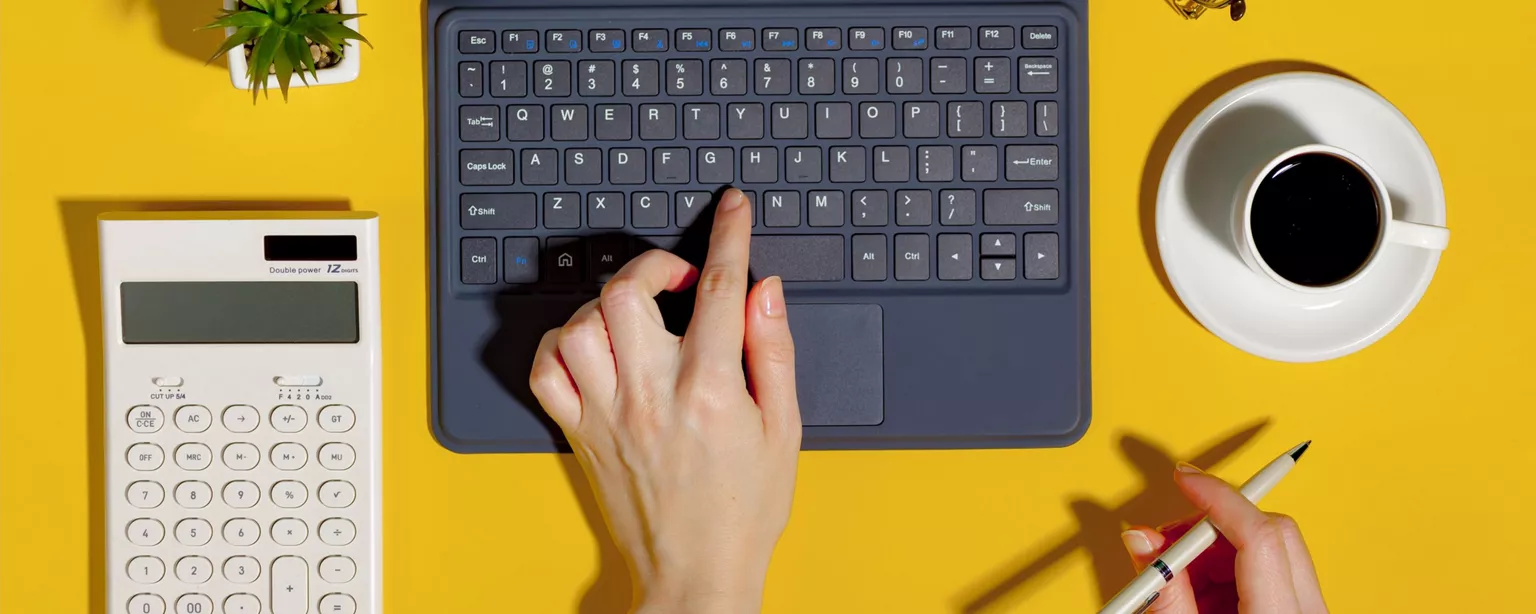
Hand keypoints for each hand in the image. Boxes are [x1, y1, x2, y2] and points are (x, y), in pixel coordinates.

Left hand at [529, 188, 801, 613]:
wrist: (697, 574)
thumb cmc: (744, 510)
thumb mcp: (784, 428)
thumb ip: (773, 350)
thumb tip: (764, 290)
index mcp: (709, 390)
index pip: (718, 288)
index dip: (729, 235)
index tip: (733, 209)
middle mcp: (650, 395)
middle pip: (628, 292)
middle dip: (656, 265)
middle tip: (681, 278)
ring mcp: (608, 414)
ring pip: (580, 324)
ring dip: (607, 304)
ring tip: (638, 314)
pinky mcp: (580, 434)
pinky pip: (546, 371)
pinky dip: (561, 343)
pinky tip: (593, 345)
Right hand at [1121, 464, 1327, 613]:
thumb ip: (1165, 590)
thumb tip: (1140, 538)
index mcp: (1279, 613)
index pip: (1258, 534)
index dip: (1218, 497)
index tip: (1186, 478)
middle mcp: (1305, 608)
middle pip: (1268, 529)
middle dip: (1212, 523)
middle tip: (1170, 541)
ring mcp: (1309, 608)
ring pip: (1269, 544)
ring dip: (1217, 550)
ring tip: (1183, 582)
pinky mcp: (1300, 609)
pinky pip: (1270, 568)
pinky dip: (1230, 570)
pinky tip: (1204, 595)